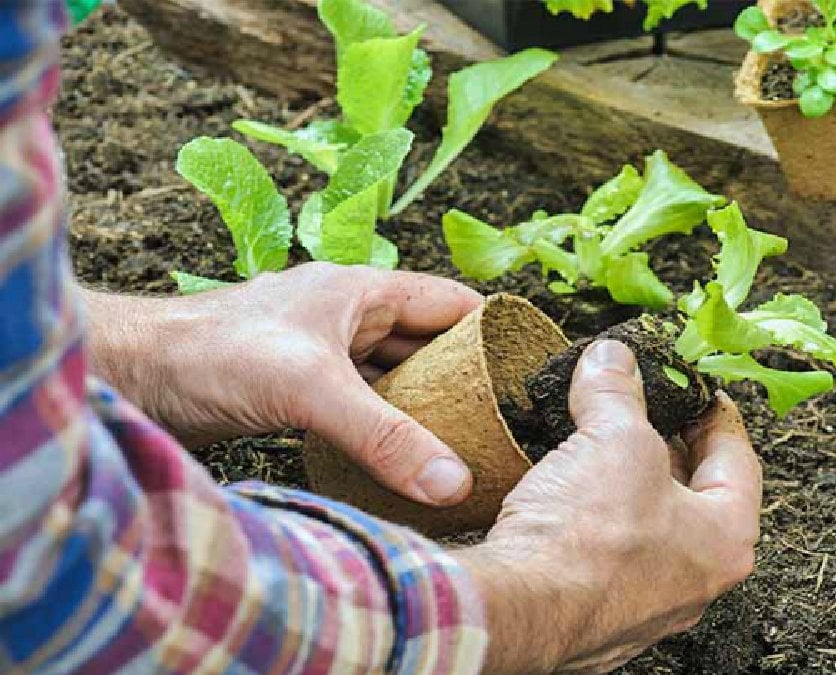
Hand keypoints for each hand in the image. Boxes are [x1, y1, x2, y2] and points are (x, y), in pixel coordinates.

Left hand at [83, 262, 482, 506]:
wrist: (132, 375)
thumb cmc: (211, 354)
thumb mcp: (312, 391)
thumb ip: (386, 437)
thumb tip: (453, 481)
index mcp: (362, 290)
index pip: (451, 302)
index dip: (494, 328)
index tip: (529, 367)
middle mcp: (346, 315)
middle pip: (426, 342)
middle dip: (464, 375)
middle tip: (502, 418)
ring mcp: (320, 350)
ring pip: (392, 374)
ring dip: (422, 403)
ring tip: (464, 440)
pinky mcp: (295, 386)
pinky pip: (359, 402)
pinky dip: (384, 424)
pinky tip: (400, 455)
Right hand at [455, 340, 761, 673]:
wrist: (520, 611)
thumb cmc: (586, 538)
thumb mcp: (612, 437)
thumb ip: (617, 391)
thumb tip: (611, 359)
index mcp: (726, 539)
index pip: (738, 459)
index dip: (714, 413)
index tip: (696, 391)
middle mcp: (696, 582)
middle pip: (695, 496)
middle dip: (665, 447)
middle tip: (643, 412)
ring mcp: (648, 608)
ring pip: (650, 530)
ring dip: (627, 486)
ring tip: (598, 447)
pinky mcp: (599, 618)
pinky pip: (609, 560)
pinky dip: (596, 525)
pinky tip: (568, 499)